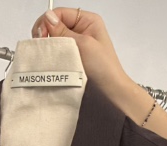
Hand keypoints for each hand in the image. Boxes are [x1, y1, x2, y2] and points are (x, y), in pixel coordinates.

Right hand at [31, 7, 166, 145]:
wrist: (120, 111)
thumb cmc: (110, 83)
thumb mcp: (85, 49)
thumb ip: (64, 33)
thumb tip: (49, 19)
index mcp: (89, 25)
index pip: (58, 14)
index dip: (49, 23)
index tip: (45, 36)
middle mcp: (84, 41)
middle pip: (53, 32)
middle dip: (47, 42)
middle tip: (48, 56)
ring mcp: (79, 61)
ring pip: (53, 53)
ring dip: (48, 60)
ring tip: (52, 71)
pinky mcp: (76, 80)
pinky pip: (56, 70)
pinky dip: (51, 74)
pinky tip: (52, 81)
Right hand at [31, 8, 137, 106]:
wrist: (111, 89)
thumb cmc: (103, 67)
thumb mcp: (83, 44)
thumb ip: (63, 31)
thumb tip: (48, 17)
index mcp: (87, 20)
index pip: (60, 13)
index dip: (47, 22)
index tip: (40, 36)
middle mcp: (82, 28)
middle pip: (56, 24)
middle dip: (45, 32)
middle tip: (40, 44)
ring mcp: (77, 42)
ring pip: (56, 37)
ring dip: (48, 44)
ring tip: (44, 53)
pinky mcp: (73, 55)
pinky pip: (59, 50)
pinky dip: (52, 53)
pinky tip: (49, 58)